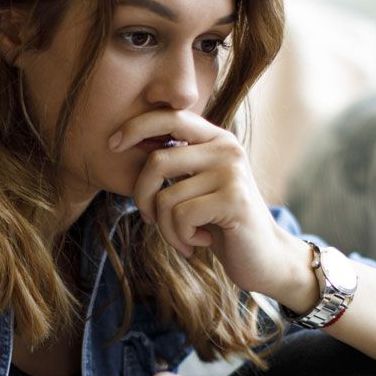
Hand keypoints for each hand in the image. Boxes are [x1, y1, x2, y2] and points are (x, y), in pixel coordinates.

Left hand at [108, 110, 297, 293]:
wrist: (263, 258)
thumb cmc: (220, 223)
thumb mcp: (196, 186)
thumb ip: (175, 164)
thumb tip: (127, 142)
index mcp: (215, 139)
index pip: (170, 117)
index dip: (136, 126)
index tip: (112, 145)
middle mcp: (226, 148)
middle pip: (157, 161)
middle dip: (142, 197)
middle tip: (150, 219)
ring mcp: (232, 172)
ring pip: (166, 198)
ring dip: (166, 228)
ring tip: (183, 238)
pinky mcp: (234, 200)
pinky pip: (181, 217)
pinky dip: (180, 238)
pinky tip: (199, 243)